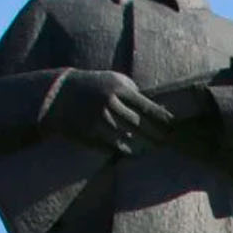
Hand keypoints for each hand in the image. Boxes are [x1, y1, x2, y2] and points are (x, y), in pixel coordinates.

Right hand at [50, 69, 172, 153]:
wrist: (59, 93)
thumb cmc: (95, 86)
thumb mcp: (113, 80)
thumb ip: (134, 92)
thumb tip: (158, 108)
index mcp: (117, 88)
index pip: (146, 107)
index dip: (162, 119)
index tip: (173, 127)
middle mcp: (108, 103)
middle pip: (139, 125)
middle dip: (155, 135)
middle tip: (165, 141)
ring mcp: (97, 119)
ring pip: (127, 138)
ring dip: (141, 145)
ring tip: (152, 148)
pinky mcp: (88, 132)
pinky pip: (111, 146)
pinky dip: (124, 150)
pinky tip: (133, 152)